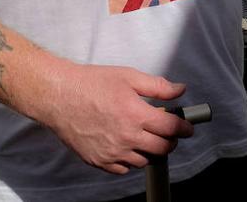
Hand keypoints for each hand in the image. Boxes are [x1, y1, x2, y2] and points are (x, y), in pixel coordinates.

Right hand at [35, 61, 193, 173]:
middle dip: (171, 141)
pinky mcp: (98, 160)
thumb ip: (157, 86)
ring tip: (146, 137)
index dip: (184, 128)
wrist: (59, 96)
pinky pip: (123, 168)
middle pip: (162, 148)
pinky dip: (130, 160)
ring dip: (150, 151)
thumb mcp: (128, 76)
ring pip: (144, 161)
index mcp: (136, 115)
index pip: (171, 128)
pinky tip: (128, 146)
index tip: (188, 127)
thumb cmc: (91, 84)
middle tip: (169, 133)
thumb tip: (179, 90)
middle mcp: (126, 137)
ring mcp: (111, 152)